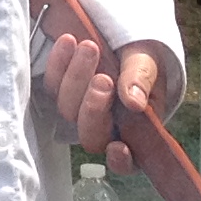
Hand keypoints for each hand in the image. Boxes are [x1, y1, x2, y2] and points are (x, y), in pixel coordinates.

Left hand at [44, 31, 176, 174]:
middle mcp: (104, 125)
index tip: (119, 147)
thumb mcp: (148, 63)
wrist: (120, 38)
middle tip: (104, 79)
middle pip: (91, 134)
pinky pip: (52, 84)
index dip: (121, 161)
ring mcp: (79, 109)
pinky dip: (58, 63)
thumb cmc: (141, 58)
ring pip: (68, 108)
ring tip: (89, 47)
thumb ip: (142, 80)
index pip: (127, 161)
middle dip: (94, 108)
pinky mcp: (60, 90)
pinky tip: (68, 42)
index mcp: (134, 130)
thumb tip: (134, 102)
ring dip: (77, 78)